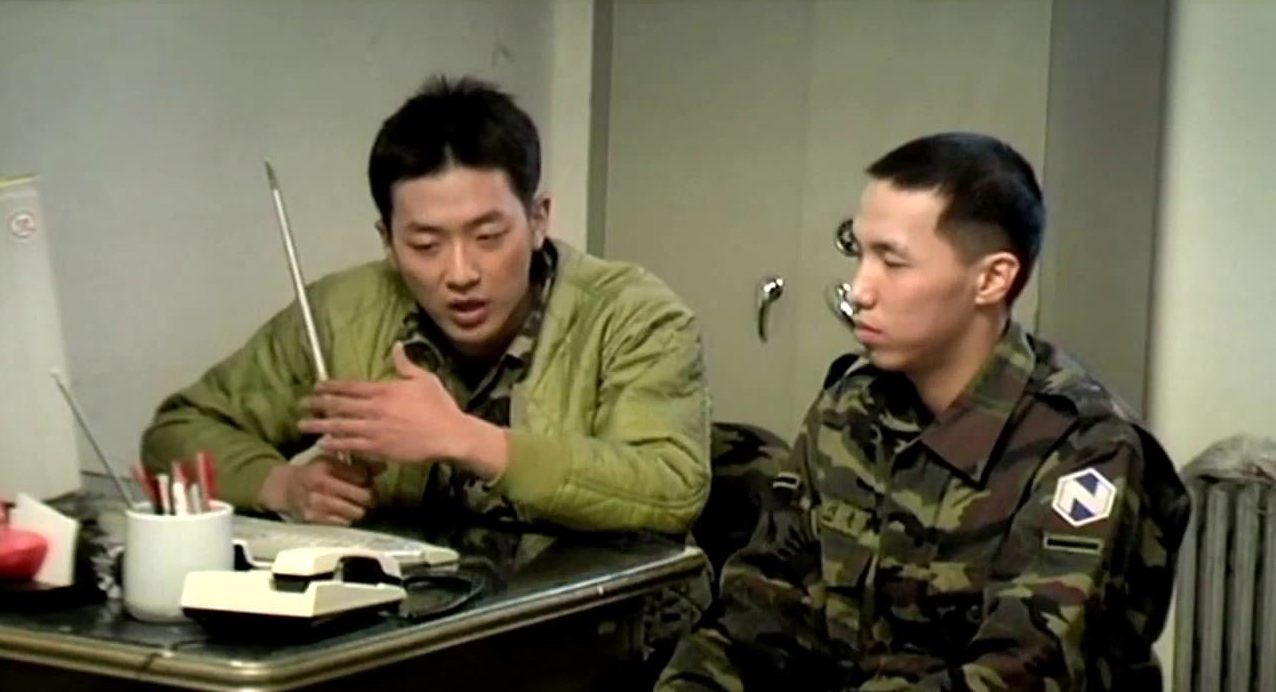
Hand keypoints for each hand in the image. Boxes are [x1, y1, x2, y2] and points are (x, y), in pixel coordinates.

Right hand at [258, 456, 374, 524]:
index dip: (368, 479)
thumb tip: (384, 467)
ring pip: (356, 512)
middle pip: (363, 495)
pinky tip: (342, 512)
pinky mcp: (314, 518)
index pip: (362, 476)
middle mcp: (321, 484)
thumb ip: (357, 464)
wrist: (285, 489)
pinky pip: (344, 522)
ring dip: (359, 509)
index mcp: (327, 466)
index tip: (366, 480)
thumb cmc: (314, 472)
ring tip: (355, 504)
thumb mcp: (332, 462)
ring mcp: (317, 503)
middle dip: (369, 496)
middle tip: (366, 495)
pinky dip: (347, 518)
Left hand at [299, 343, 508, 477]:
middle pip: (339, 405)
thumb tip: (396, 346)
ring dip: (319, 425)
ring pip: (339, 426)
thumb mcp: (425, 379)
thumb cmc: (440, 407)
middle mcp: (374, 409)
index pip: (350, 387)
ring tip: (302, 425)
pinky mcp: (378, 449)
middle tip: (300, 404)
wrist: (451, 435)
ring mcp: (374, 430)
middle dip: (317, 404)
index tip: (316, 386)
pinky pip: (351, 446)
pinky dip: (335, 444)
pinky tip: (323, 444)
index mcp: (385, 390)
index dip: (330, 386)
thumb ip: (406, 364)